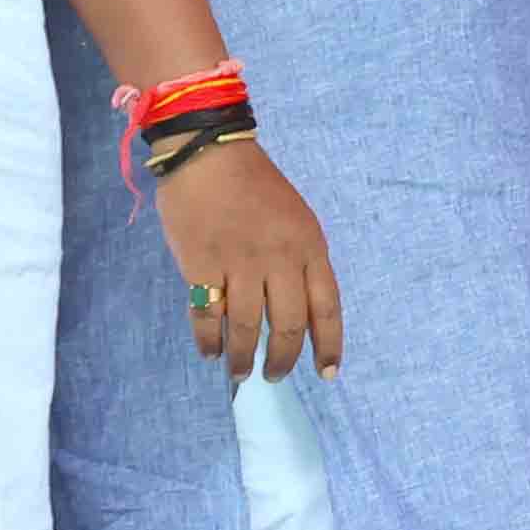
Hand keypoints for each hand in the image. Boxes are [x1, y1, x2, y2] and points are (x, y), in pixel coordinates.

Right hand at [161, 138, 343, 379]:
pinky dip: (209, 342)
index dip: (329, 345)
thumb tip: (292, 313)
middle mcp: (279, 259)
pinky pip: (207, 317)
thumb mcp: (296, 218)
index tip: (327, 374)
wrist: (209, 154)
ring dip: (243, 359)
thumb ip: (298, 261)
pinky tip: (210, 352)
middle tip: (274, 376)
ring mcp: (240, 264)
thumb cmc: (255, 185)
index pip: (327, 307)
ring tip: (240, 373)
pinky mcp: (201, 266)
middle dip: (282, 360)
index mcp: (309, 245)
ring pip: (246, 328)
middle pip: (288, 326)